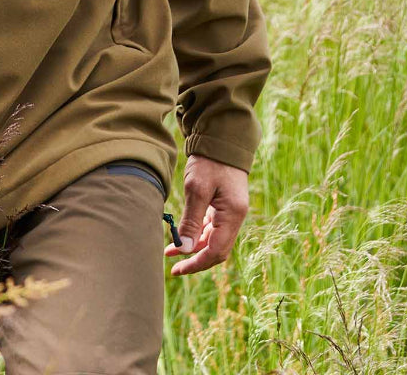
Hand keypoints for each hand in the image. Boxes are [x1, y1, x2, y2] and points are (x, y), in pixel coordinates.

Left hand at [164, 154, 249, 275]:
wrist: (222, 137)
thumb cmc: (210, 160)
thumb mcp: (197, 188)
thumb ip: (191, 220)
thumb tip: (183, 250)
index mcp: (232, 214)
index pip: (216, 251)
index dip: (196, 263)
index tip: (177, 269)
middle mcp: (235, 216)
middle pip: (216, 248)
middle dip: (194, 258)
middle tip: (173, 265)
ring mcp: (231, 210)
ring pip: (213, 238)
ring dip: (193, 246)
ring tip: (171, 250)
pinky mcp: (225, 204)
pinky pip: (212, 226)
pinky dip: (197, 232)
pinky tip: (182, 234)